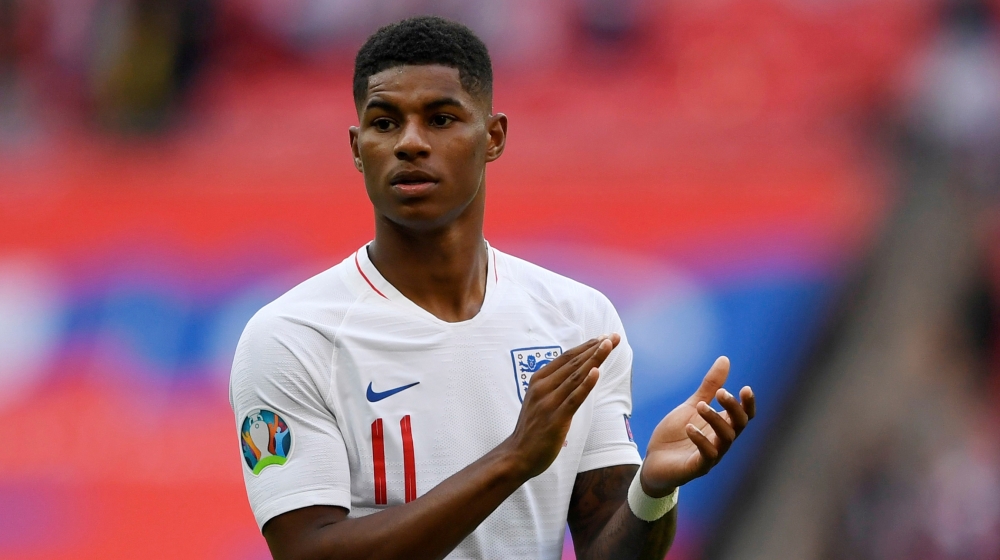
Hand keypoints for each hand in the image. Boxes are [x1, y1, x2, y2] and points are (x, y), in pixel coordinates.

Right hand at [504, 334, 620, 478]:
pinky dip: (585, 384)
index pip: (566, 357)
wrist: (518, 454)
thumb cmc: (532, 428)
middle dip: (595, 348)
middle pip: (573, 362)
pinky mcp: (556, 418)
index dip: (586, 346)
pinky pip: (573, 398)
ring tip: (608, 345)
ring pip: (575, 376)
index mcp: (539, 380)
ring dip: (594, 359)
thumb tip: (574, 373)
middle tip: (613, 337)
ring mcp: (549, 402)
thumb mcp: (540, 400)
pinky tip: (596, 372)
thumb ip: (554, 385)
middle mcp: (543, 387)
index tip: (604, 337)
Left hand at [639, 356, 755, 496]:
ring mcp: (712, 456)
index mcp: (721, 426)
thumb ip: (709, 387)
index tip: (745, 388)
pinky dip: (701, 440)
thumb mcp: (691, 406)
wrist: (654, 461)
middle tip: (721, 392)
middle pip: (739, 425)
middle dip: (733, 407)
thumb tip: (725, 359)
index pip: (744, 416)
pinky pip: (707, 456)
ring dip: (715, 419)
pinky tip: (690, 427)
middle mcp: (721, 441)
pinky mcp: (698, 467)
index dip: (748, 404)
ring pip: (725, 439)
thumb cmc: (676, 435)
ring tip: (700, 405)